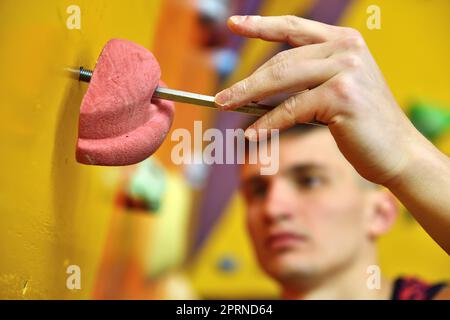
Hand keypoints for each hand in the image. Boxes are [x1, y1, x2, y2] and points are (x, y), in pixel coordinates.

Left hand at [215, 15, 422, 185]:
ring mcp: (346, 70)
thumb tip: (255, 90)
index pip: (294, 29)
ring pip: (282, 81)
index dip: (261, 26)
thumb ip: (305, 80)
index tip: (234, 24)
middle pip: (281, 61)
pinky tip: (252, 135)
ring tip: (225, 107)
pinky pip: (292, 109)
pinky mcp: (342, 96)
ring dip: (248, 96)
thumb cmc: (361, 123)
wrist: (398, 151)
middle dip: (247, 81)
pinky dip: (268, 124)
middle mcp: (346, 48)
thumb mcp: (335, 90)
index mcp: (344, 41)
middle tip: (220, 97)